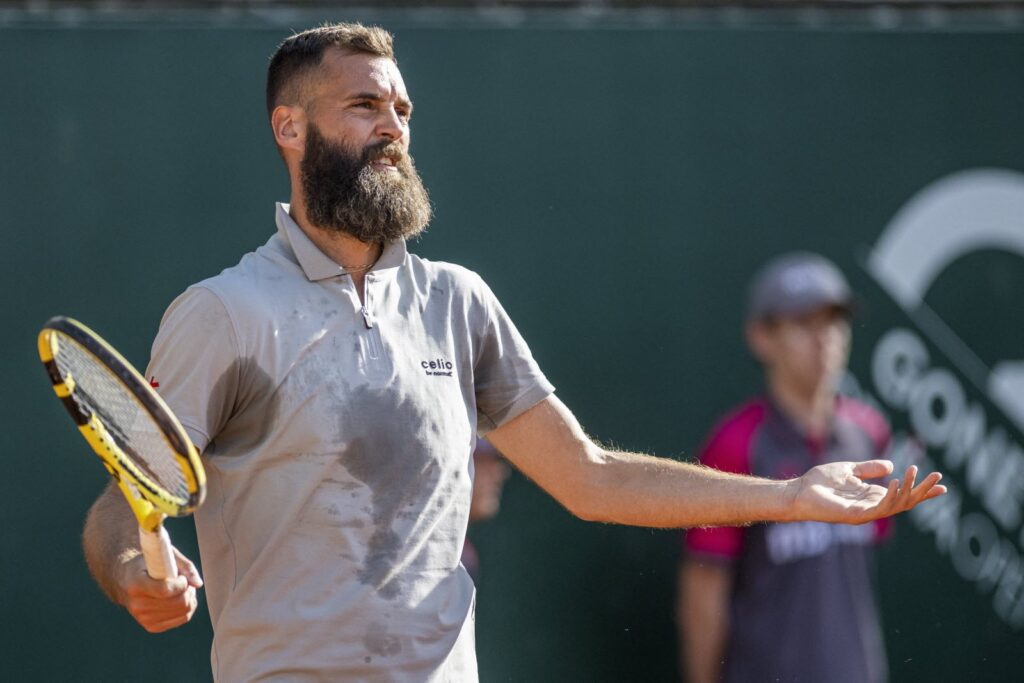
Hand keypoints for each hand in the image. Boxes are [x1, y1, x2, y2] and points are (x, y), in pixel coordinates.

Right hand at [117, 548, 202, 632]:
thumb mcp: (163, 554)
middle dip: (188, 590)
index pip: (165, 590)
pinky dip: (187, 608)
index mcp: (135, 585)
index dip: (181, 583)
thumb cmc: (147, 562)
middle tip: (185, 580)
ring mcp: (143, 618)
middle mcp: (137, 605)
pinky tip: (180, 597)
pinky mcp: (151, 626)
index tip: (181, 576)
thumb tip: (199, 584)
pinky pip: (182, 619)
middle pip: (178, 603)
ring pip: (183, 613)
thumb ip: (185, 566)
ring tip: (182, 588)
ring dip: (189, 598)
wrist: (124, 578)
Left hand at [789, 460, 945, 524]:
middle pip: (906, 502)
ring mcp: (865, 513)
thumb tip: (891, 465)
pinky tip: (895, 482)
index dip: (922, 490)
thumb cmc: (819, 482)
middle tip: (939, 478)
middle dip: (923, 491)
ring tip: (915, 474)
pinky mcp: (855, 515)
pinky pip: (878, 508)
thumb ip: (868, 468)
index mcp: (873, 496)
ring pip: (896, 505)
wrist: (798, 491)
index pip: (904, 495)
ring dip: (908, 490)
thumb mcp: (849, 469)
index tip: (942, 484)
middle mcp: (872, 507)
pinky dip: (889, 496)